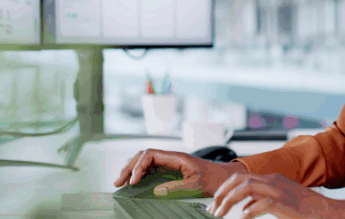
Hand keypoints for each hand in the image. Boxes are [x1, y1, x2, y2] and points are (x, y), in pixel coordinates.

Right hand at [113, 148, 246, 196]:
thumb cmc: (214, 178)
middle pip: (144, 156)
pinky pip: (151, 170)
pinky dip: (140, 176)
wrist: (226, 177)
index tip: (134, 181)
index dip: (139, 166)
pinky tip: (134, 184)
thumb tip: (156, 190)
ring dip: (132, 171)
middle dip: (129, 167)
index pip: (150, 154)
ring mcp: (170, 164)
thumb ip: (176, 187)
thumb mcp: (196, 185)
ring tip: (122, 183)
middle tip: (118, 182)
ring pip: (145, 162)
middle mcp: (171, 158)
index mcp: (176, 156)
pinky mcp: (171, 171)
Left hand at [207, 172, 344, 218]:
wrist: (330, 213)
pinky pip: (263, 203)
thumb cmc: (306, 211)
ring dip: (229, 200)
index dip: (224, 189)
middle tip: (212, 209)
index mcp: (272, 179)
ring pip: (246, 187)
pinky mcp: (286, 203)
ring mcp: (280, 190)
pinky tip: (242, 218)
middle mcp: (274, 181)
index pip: (241, 177)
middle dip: (222, 193)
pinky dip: (249, 210)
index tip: (215, 203)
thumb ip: (262, 203)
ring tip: (220, 214)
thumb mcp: (281, 203)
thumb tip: (244, 209)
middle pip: (239, 179)